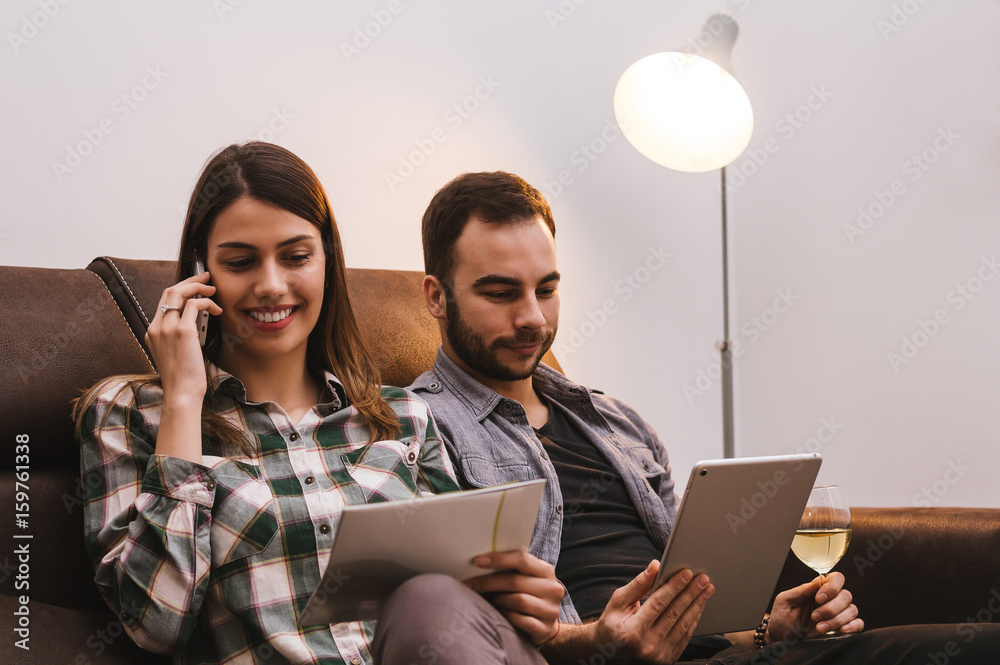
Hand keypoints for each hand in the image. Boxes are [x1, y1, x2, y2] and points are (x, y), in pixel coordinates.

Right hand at [146, 272, 221, 400]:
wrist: (181, 394)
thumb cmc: (183, 379)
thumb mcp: (175, 354)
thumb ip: (177, 338)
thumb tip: (194, 325)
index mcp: (152, 332)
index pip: (164, 301)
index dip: (180, 289)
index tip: (195, 286)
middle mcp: (156, 327)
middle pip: (169, 292)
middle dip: (189, 281)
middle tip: (206, 278)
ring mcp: (167, 328)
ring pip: (179, 293)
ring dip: (198, 287)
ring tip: (213, 290)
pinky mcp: (182, 331)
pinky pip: (195, 305)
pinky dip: (207, 302)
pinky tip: (216, 309)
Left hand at [463, 550, 563, 645]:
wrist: (544, 625)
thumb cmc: (528, 596)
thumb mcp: (525, 579)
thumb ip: (511, 569)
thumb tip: (478, 562)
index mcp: (546, 571)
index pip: (522, 559)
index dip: (499, 559)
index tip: (477, 561)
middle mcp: (552, 588)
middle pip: (515, 581)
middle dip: (488, 582)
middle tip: (469, 585)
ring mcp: (550, 610)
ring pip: (518, 601)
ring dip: (497, 600)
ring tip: (486, 600)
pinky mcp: (544, 629)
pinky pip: (520, 620)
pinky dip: (505, 616)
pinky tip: (497, 614)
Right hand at [556, 561, 711, 663]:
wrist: (609, 655)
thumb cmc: (612, 624)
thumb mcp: (618, 602)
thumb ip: (638, 584)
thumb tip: (656, 566)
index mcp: (633, 631)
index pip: (658, 604)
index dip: (674, 587)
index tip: (687, 572)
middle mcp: (648, 646)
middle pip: (675, 614)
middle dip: (691, 593)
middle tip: (703, 578)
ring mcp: (659, 656)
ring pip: (684, 626)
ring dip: (697, 605)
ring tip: (707, 589)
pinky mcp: (667, 660)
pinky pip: (685, 637)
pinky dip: (694, 619)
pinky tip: (699, 605)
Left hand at [768, 572, 863, 642]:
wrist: (781, 639)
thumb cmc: (782, 618)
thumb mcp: (785, 601)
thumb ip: (801, 590)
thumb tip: (819, 580)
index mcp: (818, 590)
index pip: (836, 579)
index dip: (831, 587)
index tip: (818, 599)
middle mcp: (831, 600)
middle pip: (845, 595)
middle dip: (830, 608)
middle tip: (814, 617)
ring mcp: (838, 614)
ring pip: (851, 609)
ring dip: (836, 620)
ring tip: (819, 628)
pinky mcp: (843, 629)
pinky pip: (859, 623)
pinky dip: (853, 626)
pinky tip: (841, 630)